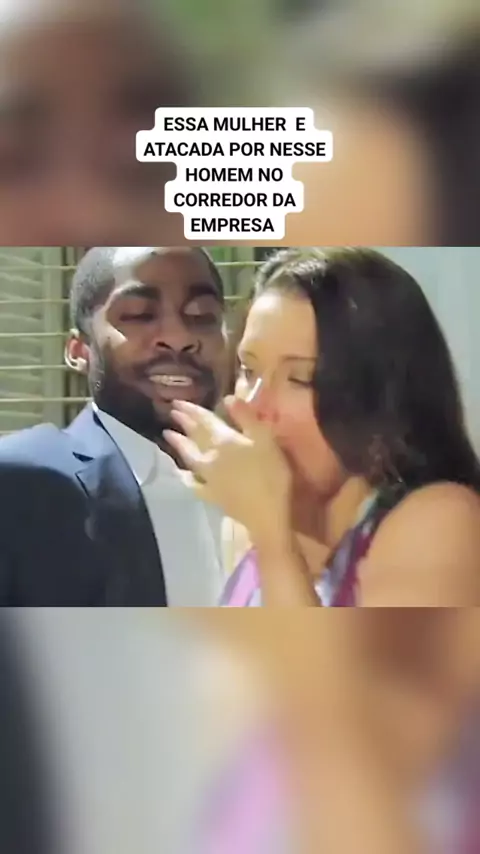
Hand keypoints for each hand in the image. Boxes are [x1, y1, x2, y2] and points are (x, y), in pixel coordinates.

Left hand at [163, 396, 292, 544]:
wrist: (268, 514)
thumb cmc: (272, 474)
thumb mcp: (266, 439)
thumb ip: (247, 417)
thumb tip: (228, 397)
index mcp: (224, 440)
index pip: (204, 420)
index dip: (192, 410)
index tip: (178, 402)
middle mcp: (210, 457)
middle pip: (194, 436)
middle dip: (183, 423)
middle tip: (172, 412)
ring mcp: (208, 478)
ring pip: (189, 457)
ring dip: (179, 445)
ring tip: (168, 435)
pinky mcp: (212, 496)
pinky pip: (194, 484)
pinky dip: (186, 477)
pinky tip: (182, 474)